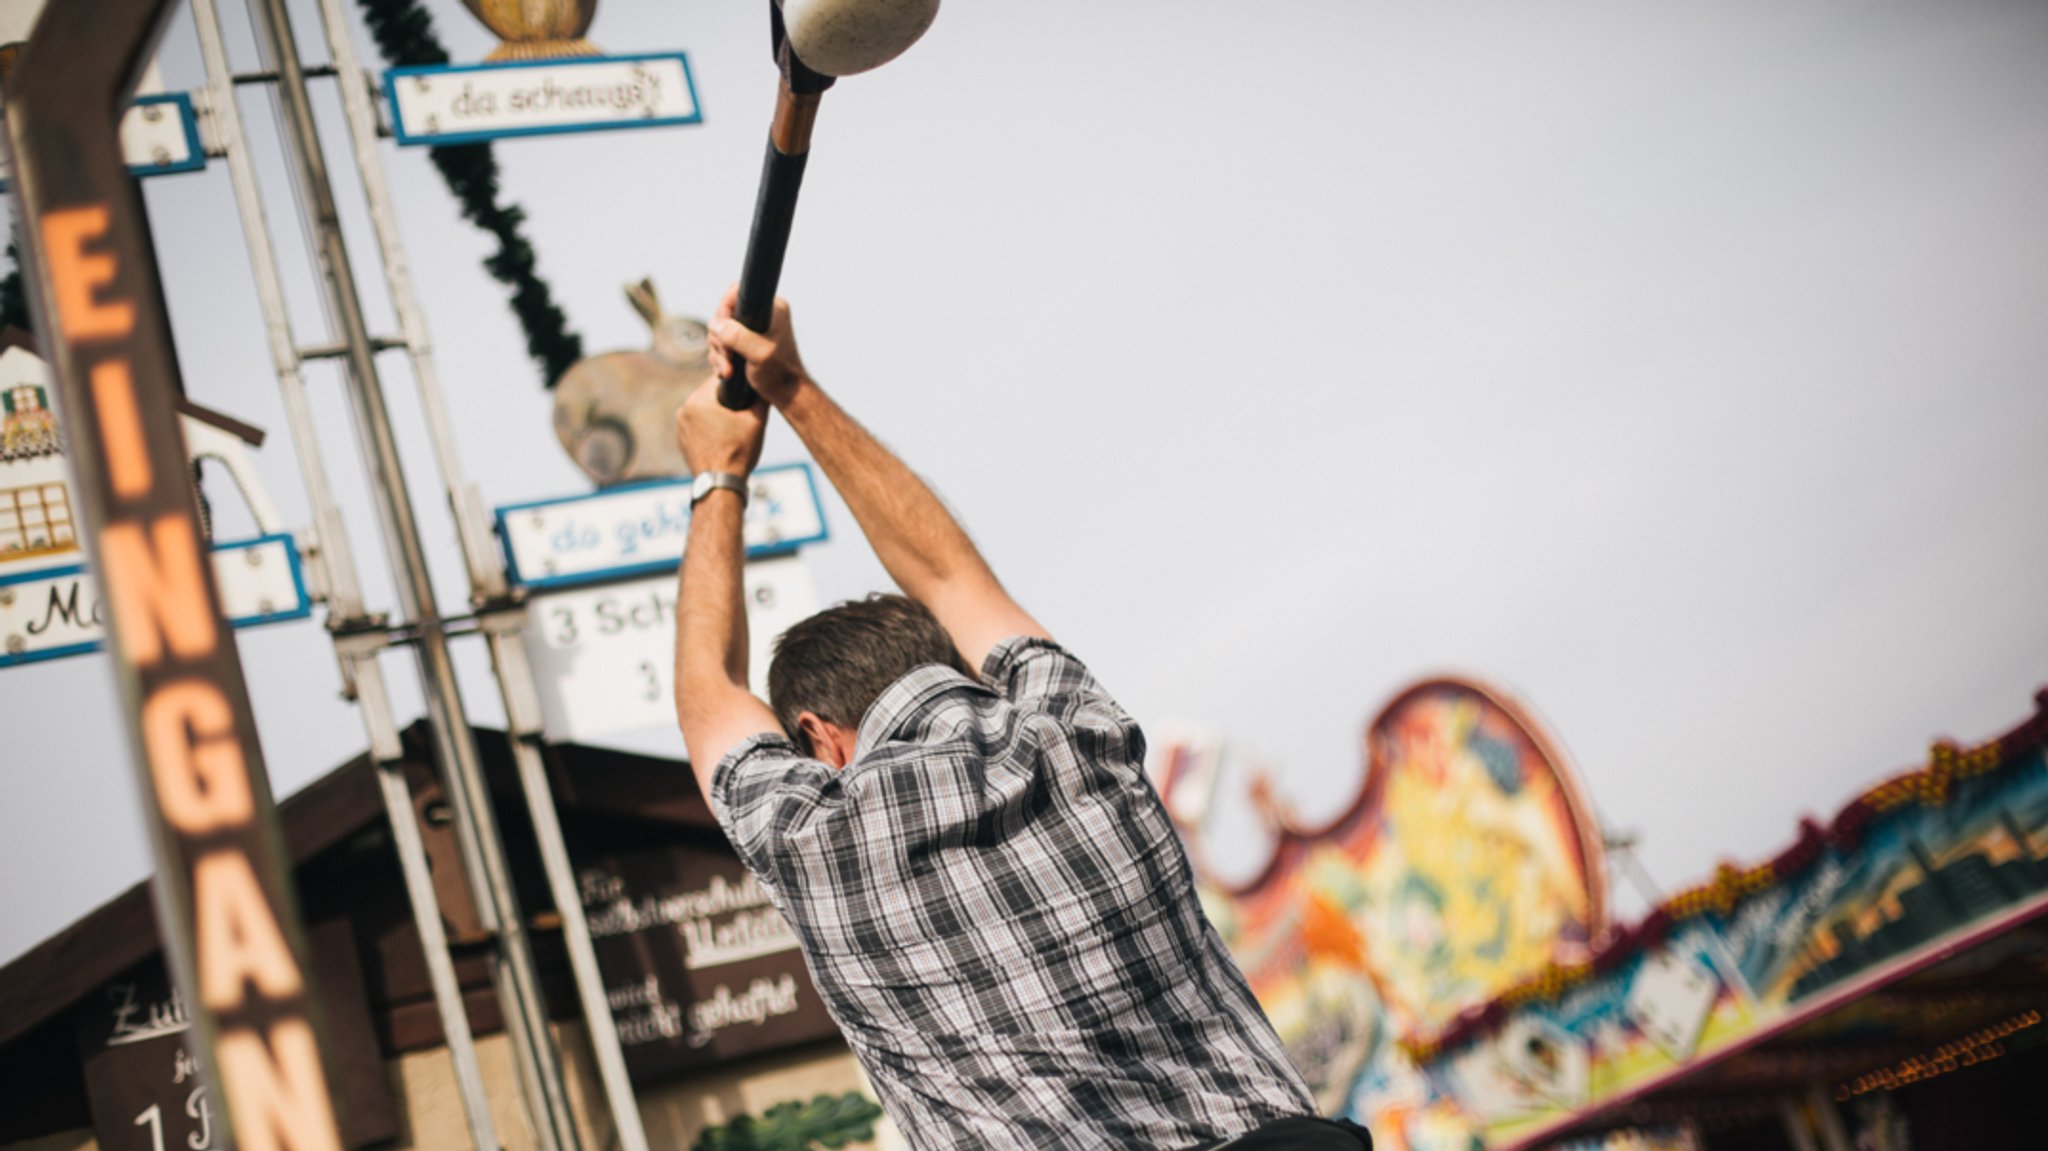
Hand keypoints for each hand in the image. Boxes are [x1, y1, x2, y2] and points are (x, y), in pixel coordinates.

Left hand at [675, 378, 767, 477]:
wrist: (720, 484)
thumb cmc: (738, 453)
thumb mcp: (756, 421)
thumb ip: (760, 397)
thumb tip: (763, 384)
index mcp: (699, 401)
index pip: (718, 379)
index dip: (734, 384)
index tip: (744, 395)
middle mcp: (684, 410)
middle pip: (709, 394)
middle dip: (725, 401)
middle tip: (740, 415)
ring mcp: (680, 426)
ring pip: (703, 410)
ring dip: (716, 414)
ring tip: (732, 429)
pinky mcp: (681, 439)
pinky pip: (697, 425)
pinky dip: (708, 428)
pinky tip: (722, 439)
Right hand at [707, 284, 807, 406]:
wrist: (788, 395)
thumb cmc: (780, 374)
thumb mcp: (758, 354)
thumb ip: (737, 336)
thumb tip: (715, 323)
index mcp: (771, 307)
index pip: (736, 293)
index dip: (723, 311)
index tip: (722, 333)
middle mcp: (762, 314)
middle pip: (724, 315)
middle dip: (720, 340)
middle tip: (728, 359)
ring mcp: (754, 328)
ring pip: (721, 331)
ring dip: (720, 353)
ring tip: (728, 371)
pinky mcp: (747, 342)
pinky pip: (724, 344)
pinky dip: (722, 358)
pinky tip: (726, 372)